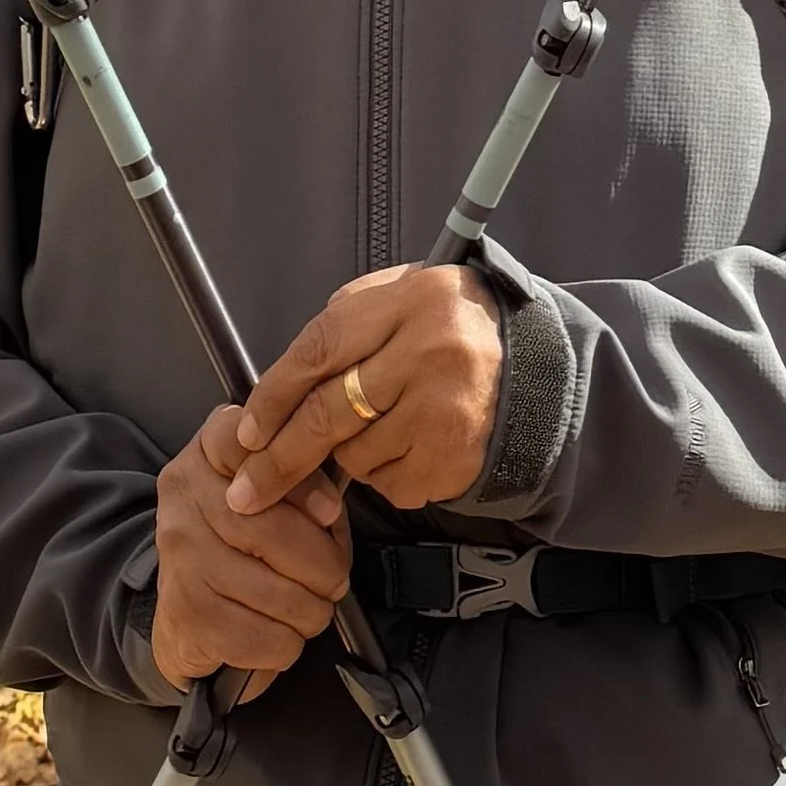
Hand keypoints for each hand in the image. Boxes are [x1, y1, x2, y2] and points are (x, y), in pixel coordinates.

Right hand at [153, 399, 351, 694]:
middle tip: (335, 580)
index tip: (331, 511)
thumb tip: (330, 509)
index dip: (301, 482)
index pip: (248, 445)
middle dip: (325, 565)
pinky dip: (289, 644)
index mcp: (207, 454)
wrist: (187, 613)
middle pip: (274, 531)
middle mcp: (183, 500)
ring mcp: (181, 558)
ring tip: (310, 608)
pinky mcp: (187, 615)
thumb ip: (303, 485)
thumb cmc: (248, 543)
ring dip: (313, 611)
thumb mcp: (273, 494)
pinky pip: (268, 638)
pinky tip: (281, 633)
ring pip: (279, 594)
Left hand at [230, 266, 504, 522]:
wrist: (539, 368)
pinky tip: (408, 448)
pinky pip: (391, 484)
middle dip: (279, 459)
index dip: (273, 396)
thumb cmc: (454, 327)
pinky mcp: (458, 457)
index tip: (246, 430)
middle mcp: (429, 355)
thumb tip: (280, 384)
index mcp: (411, 302)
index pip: (319, 351)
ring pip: (356, 456)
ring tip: (378, 427)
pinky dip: (385, 475)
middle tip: (246, 491)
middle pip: (329, 415)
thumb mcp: (404, 294)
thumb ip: (345, 322)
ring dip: (347, 456)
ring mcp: (446, 412)